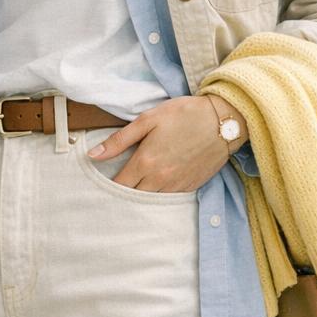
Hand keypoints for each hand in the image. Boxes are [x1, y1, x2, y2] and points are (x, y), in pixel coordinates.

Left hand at [84, 96, 233, 193]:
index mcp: (146, 162)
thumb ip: (119, 140)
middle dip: (122, 194)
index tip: (101, 183)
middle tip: (115, 188)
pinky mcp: (191, 187)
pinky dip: (160, 196)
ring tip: (134, 188)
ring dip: (141, 197)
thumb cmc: (184, 115)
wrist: (223, 121)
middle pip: (133, 197)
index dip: (107, 186)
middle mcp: (160, 179)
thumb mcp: (148, 120)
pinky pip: (169, 199)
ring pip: (151, 201)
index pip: (119, 185)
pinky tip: (156, 187)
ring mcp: (177, 186)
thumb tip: (92, 155)